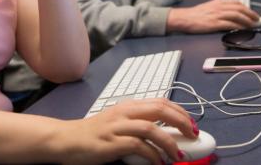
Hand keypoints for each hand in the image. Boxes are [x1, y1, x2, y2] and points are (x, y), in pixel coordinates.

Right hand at [61, 99, 196, 164]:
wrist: (67, 140)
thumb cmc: (94, 134)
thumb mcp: (118, 123)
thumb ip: (138, 124)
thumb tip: (165, 134)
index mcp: (128, 106)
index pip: (160, 101)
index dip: (180, 111)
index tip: (192, 124)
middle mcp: (125, 112)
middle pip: (160, 109)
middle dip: (181, 121)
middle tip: (193, 135)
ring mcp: (117, 126)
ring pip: (151, 128)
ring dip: (169, 142)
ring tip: (179, 155)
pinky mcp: (111, 142)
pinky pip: (138, 146)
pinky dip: (152, 155)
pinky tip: (158, 163)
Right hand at [167, 0, 258, 32]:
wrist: (183, 18)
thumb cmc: (194, 14)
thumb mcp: (208, 6)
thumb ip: (218, 7)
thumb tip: (227, 10)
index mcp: (218, 3)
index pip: (236, 3)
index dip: (247, 8)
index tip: (252, 13)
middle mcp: (219, 7)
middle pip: (239, 8)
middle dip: (251, 14)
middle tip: (257, 19)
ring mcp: (217, 15)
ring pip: (237, 15)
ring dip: (247, 20)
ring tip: (253, 25)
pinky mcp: (214, 24)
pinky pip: (230, 24)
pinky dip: (238, 27)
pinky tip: (243, 30)